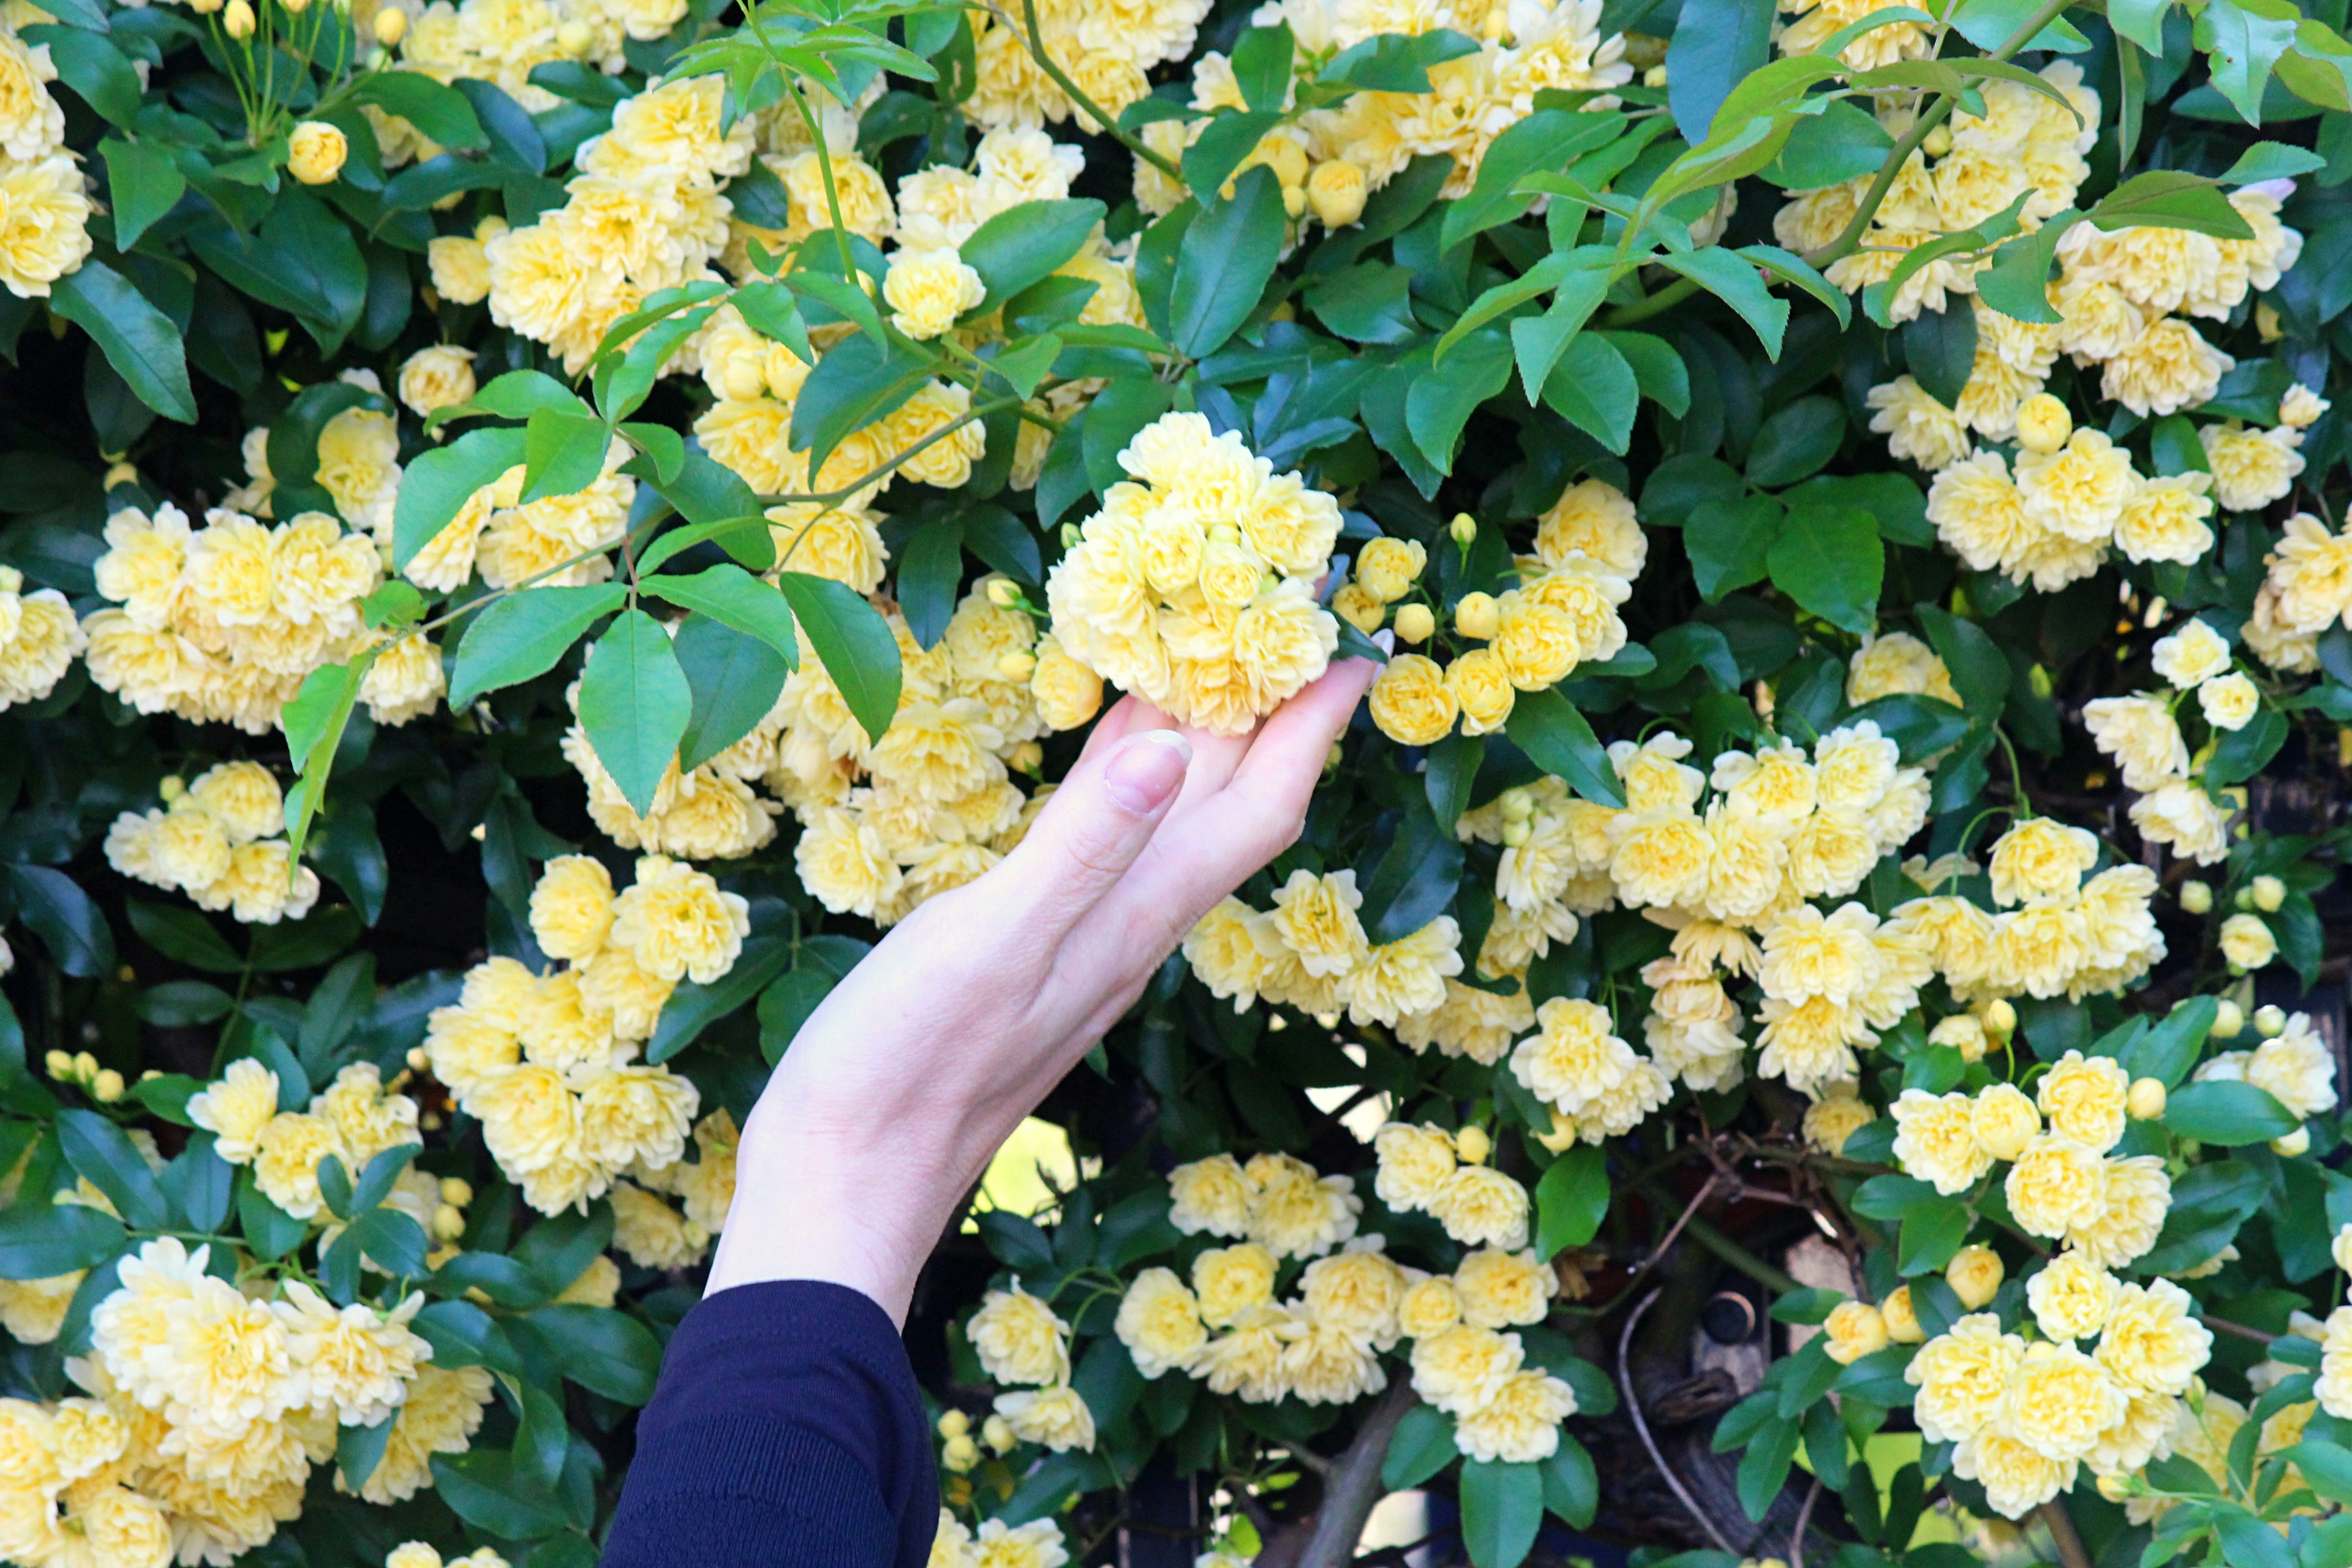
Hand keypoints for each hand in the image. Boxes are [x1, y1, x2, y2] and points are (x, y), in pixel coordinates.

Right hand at [707, 660, 1378, 1321]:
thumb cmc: (901, 1071)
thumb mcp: (989, 945)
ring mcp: (1082, 940)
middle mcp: (1128, 927)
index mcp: (1132, 919)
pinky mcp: (1031, 949)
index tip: (1359, 648)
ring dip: (1206, 734)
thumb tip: (1175, 750)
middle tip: (1295, 613)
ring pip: (1172, 818)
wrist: (844, 1184)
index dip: (1313, 727)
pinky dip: (1127, 773)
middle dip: (1273, 707)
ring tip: (1222, 649)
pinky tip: (1120, 745)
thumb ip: (1082, 849)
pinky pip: (1110, 837)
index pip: (1258, 807)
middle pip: (1229, 803)